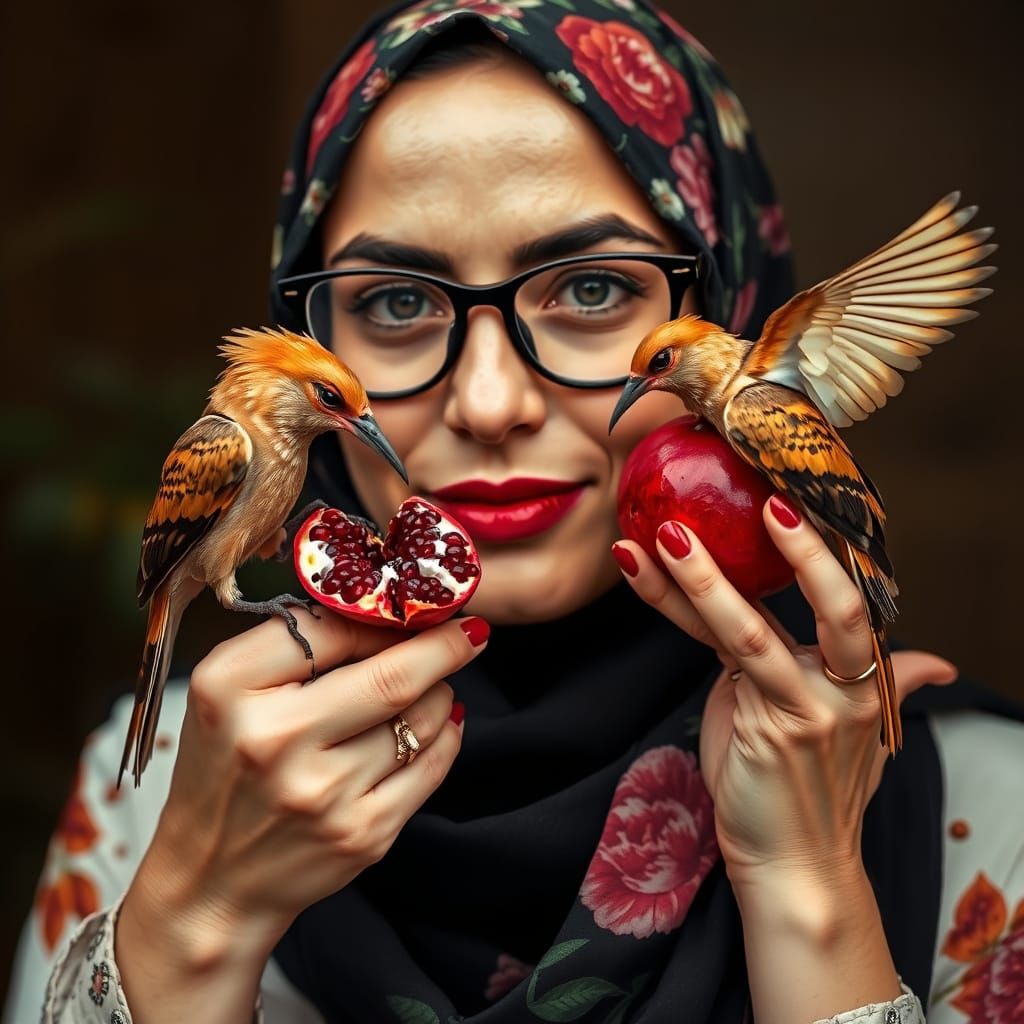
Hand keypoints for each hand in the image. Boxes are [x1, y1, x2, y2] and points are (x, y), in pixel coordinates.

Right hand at [117, 609, 485, 1016]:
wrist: (211, 881)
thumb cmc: (224, 770)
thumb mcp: (227, 692)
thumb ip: (296, 645)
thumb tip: (386, 612)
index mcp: (228, 689)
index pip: (329, 625)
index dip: (380, 615)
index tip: (411, 606)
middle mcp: (273, 740)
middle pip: (392, 676)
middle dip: (443, 646)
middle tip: (468, 630)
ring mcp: (322, 793)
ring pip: (421, 719)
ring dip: (440, 692)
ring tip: (434, 685)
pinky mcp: (361, 834)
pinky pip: (431, 766)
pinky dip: (446, 735)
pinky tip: (441, 723)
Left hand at [611, 497, 956, 890]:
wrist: (795, 865)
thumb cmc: (802, 789)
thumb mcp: (842, 727)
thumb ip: (859, 676)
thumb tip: (930, 661)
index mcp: (861, 675)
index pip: (839, 598)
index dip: (812, 551)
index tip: (781, 500)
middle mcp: (848, 684)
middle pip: (838, 603)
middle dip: (806, 551)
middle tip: (770, 499)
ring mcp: (814, 705)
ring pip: (754, 625)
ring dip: (704, 573)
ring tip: (663, 532)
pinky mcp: (774, 725)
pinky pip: (721, 653)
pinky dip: (676, 605)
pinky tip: (644, 569)